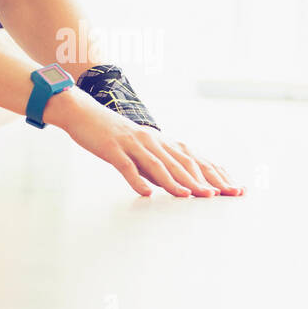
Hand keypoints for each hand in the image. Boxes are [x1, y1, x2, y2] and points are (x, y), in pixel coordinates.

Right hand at [47, 90, 244, 197]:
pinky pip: (126, 166)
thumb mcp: (135, 148)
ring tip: (186, 196)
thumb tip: (165, 185)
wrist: (82, 113)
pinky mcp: (112, 148)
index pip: (191, 159)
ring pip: (157, 165)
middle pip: (179, 162)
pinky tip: (145, 192)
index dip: (209, 174)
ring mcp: (132, 144)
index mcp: (159, 141)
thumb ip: (151, 166)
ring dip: (173, 181)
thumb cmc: (109, 133)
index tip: (225, 188)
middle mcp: (151, 140)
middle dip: (198, 180)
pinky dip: (137, 180)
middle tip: (214, 196)